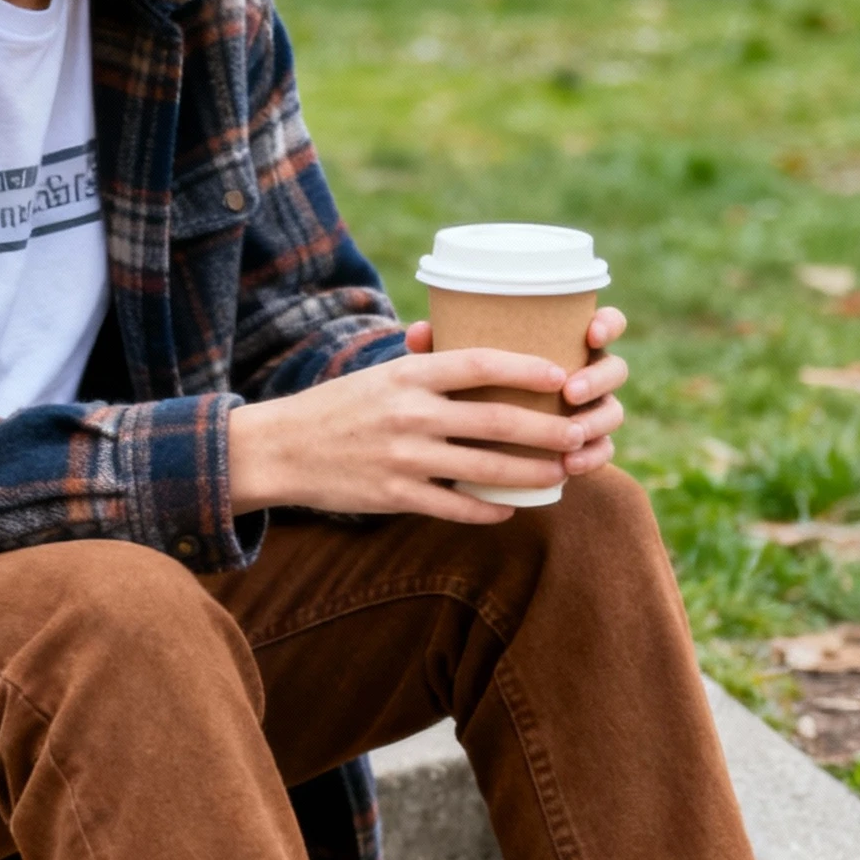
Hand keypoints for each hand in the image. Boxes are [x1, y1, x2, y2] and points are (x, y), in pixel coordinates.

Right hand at [228, 309, 627, 522]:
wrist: (280, 449)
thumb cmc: (337, 406)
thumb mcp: (380, 374)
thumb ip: (425, 365)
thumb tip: (471, 348)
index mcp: (409, 375)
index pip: (482, 363)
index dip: (529, 368)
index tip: (562, 375)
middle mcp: (411, 414)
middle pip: (497, 420)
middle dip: (548, 429)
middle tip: (579, 433)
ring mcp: (404, 458)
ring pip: (485, 469)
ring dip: (531, 473)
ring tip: (561, 473)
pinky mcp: (394, 496)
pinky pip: (454, 507)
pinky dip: (488, 511)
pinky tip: (511, 509)